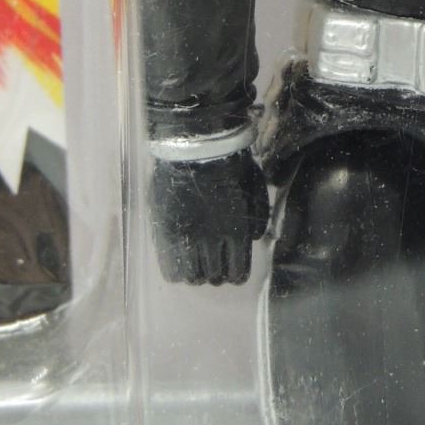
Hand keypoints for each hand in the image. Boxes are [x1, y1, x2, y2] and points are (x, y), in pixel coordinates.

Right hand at [149, 151, 269, 285]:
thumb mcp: (255, 189)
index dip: (235, 274)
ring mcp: (188, 237)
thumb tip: (253, 239)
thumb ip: (258, 218)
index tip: (231, 269)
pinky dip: (175, 270)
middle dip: (216, 272)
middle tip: (212, 262)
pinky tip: (177, 259)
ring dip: (195, 272)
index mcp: (238, 231)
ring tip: (193, 262)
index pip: (237, 272)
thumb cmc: (231, 164)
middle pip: (215, 277)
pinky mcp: (166, 232)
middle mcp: (213, 241)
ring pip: (193, 276)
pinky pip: (170, 269)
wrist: (198, 148)